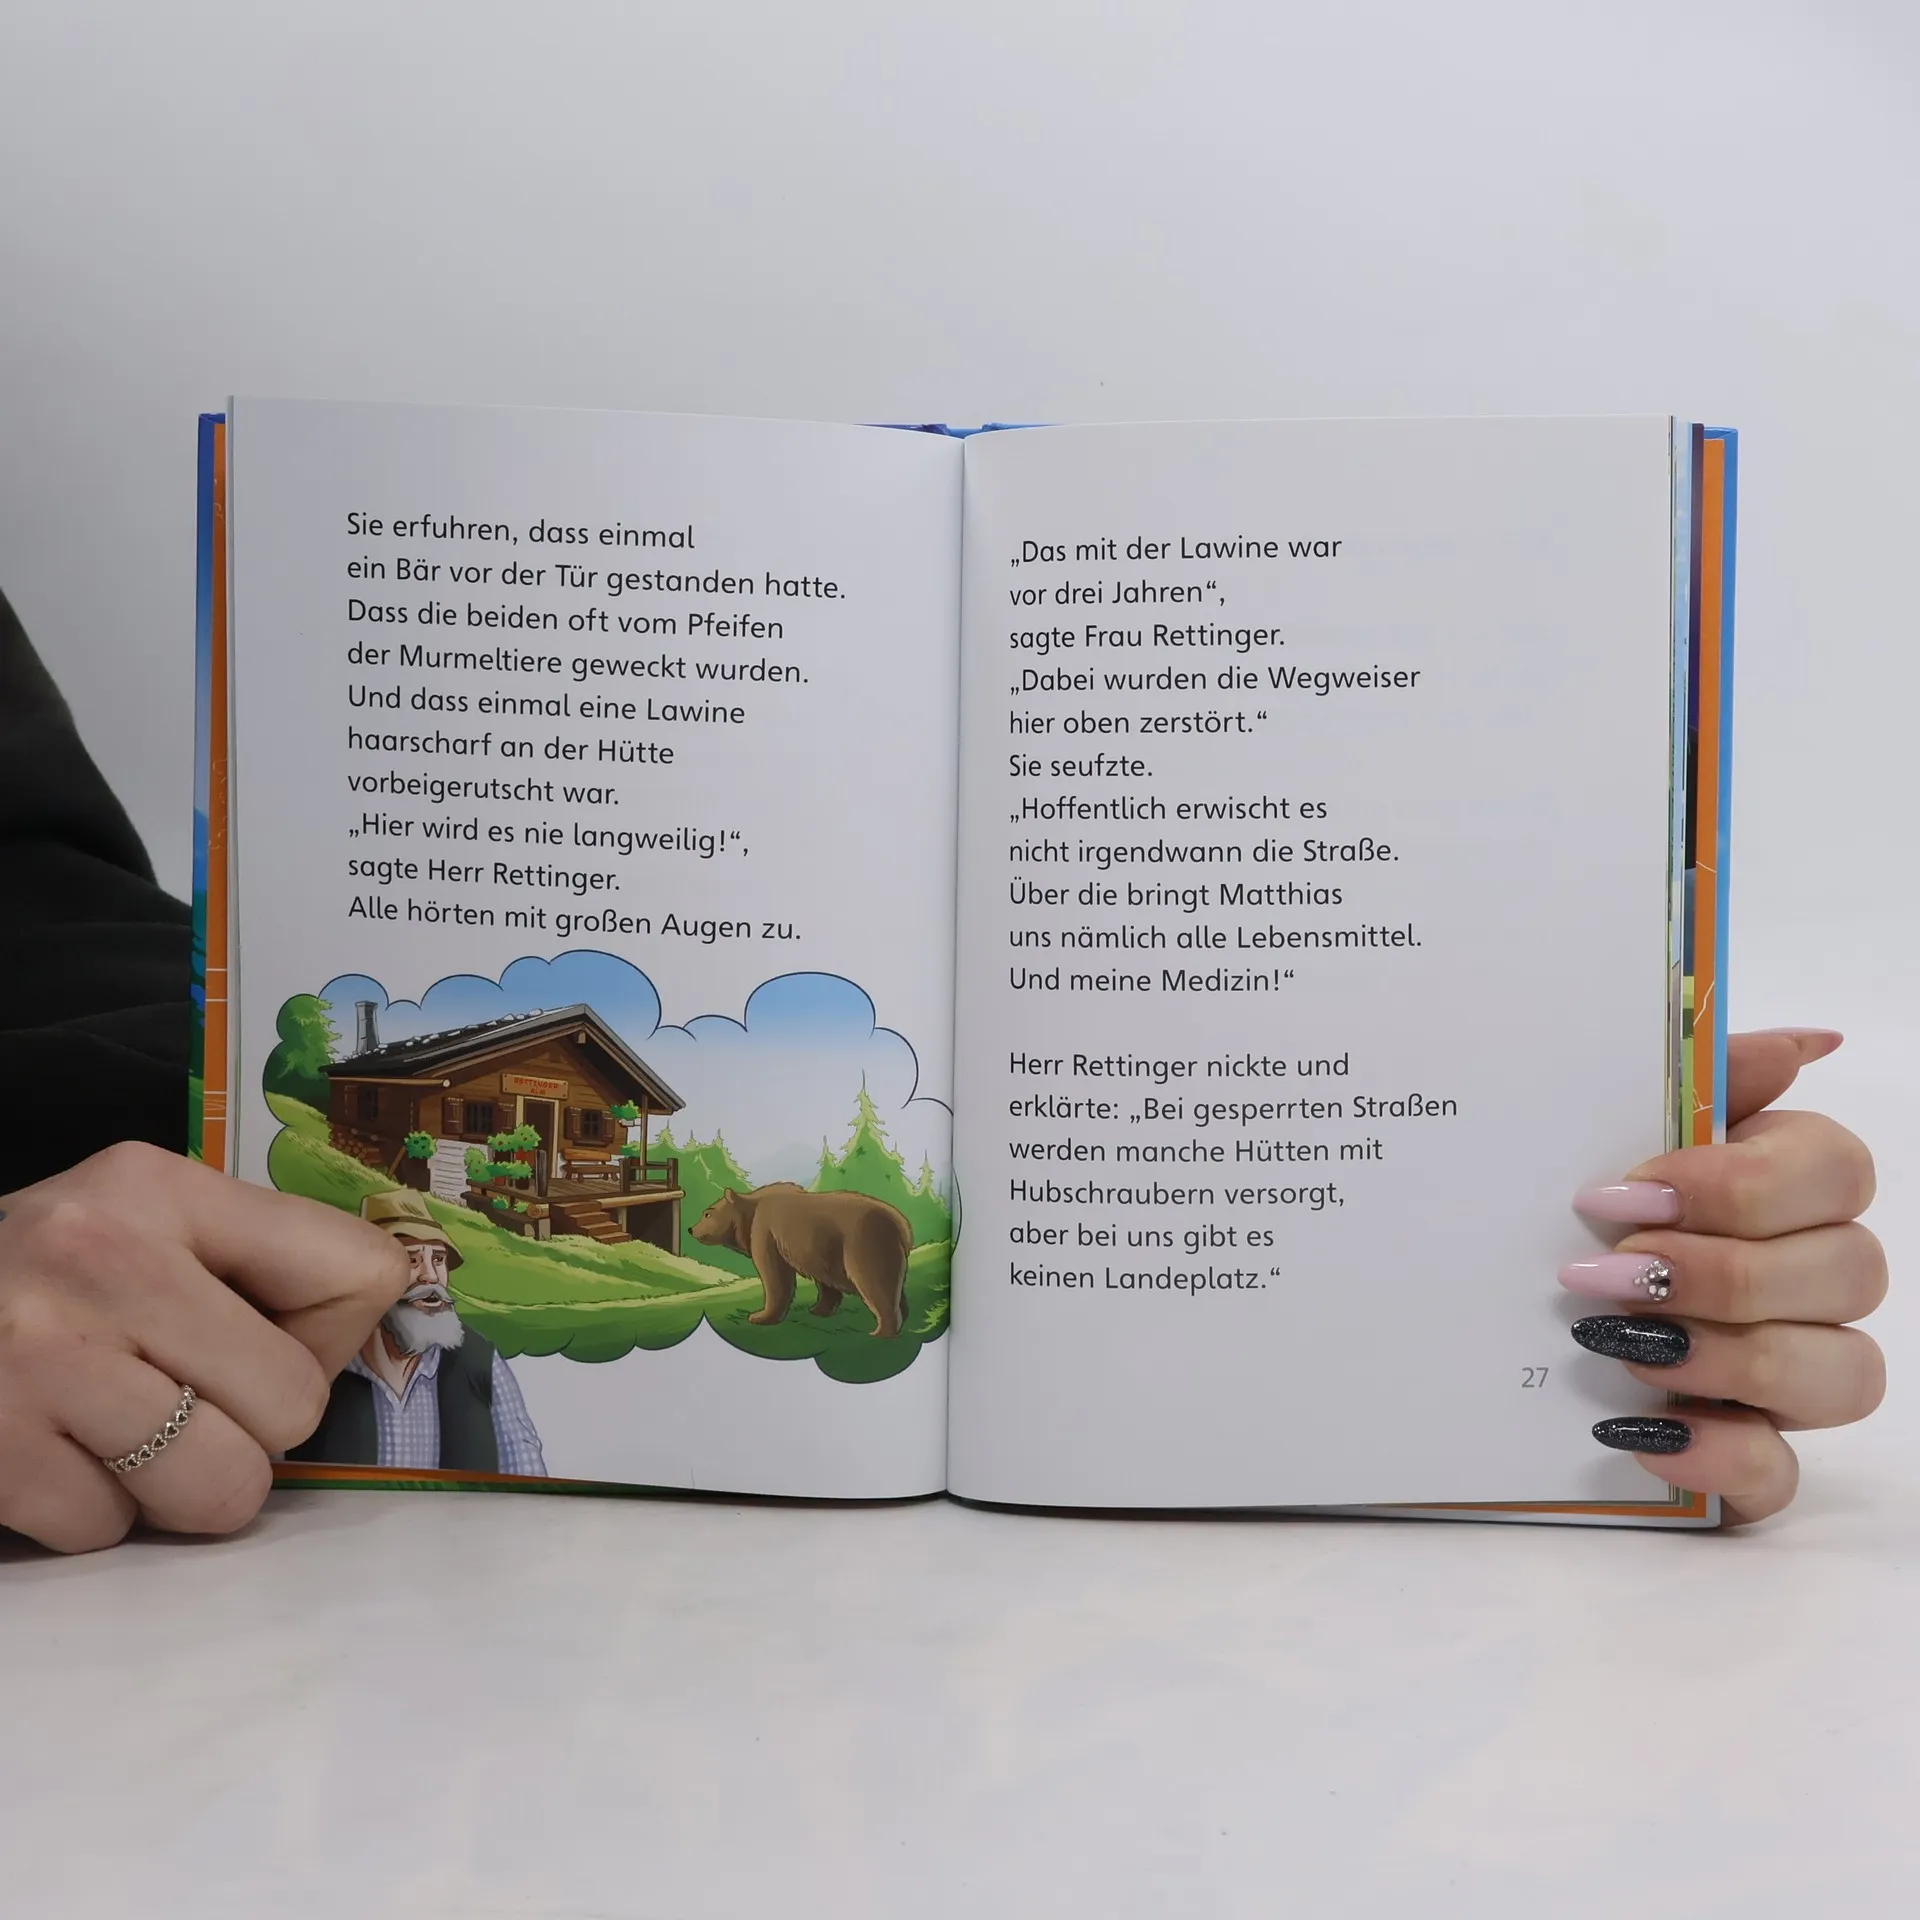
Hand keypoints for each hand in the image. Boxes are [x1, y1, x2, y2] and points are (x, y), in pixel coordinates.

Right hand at [0, 1143, 406, 1551]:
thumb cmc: (34, 1289)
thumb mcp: (139, 1234)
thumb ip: (255, 1274)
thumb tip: (366, 1349)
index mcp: (160, 1187)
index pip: (358, 1269)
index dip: (329, 1334)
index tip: (271, 1338)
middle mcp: (98, 1254)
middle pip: (296, 1401)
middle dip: (252, 1426)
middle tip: (177, 1398)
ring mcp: (35, 1356)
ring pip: (225, 1488)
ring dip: (182, 1487)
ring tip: (115, 1434)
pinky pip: (114, 1531)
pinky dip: (90, 1516)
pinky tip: (46, 1457)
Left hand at [1563, 1028, 1884, 1523]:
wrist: (1477, 1306)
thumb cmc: (1572, 1202)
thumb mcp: (1610, 1121)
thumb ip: (1702, 1076)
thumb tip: (1804, 1043)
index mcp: (1783, 1184)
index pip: (1840, 1170)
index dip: (1745, 1184)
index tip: (1631, 1191)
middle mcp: (1808, 1280)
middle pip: (1853, 1271)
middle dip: (1728, 1271)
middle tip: (1617, 1269)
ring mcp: (1788, 1376)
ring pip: (1845, 1374)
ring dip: (1733, 1357)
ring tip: (1622, 1342)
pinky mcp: (1748, 1456)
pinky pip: (1780, 1476)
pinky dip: (1717, 1455)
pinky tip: (1638, 1428)